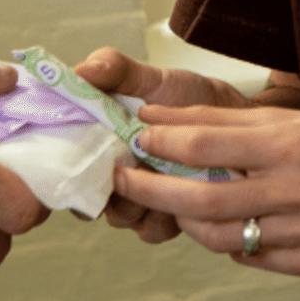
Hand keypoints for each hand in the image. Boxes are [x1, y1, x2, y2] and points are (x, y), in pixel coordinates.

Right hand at [73, 47, 252, 241]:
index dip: (68, 167)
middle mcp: (112, 175)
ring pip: (121, 218)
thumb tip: (82, 70)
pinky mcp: (164, 217)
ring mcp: (137, 199)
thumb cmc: (186, 96)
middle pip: (88, 201)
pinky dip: (164, 217)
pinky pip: (151, 230)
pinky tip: (184, 191)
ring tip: (164, 174)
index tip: (92, 154)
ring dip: (138, 203)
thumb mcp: (153, 78)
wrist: (235, 118)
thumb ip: (116, 70)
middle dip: (108, 190)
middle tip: (132, 166)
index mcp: (99, 143)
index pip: (64, 166)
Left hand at [111, 105, 299, 274]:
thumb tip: (164, 118)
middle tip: (125, 180)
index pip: (210, 146)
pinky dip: (229, 241)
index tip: (138, 139)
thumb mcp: (295, 118)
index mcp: (293, 145)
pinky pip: (251, 257)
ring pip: (223, 237)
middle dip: (155, 191)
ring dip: (188, 221)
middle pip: (205, 201)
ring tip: (175, 202)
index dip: (164, 144)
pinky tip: (226, 223)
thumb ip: (228, 122)